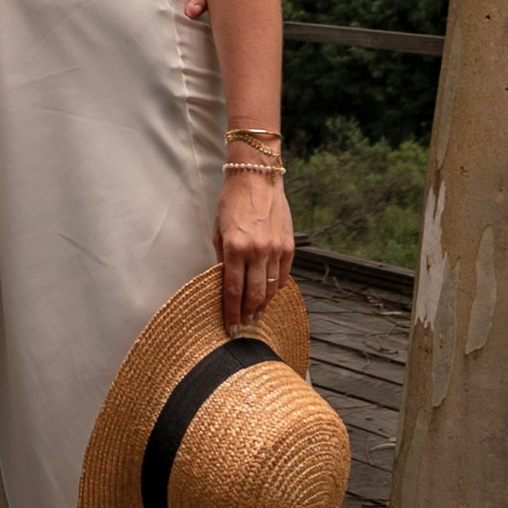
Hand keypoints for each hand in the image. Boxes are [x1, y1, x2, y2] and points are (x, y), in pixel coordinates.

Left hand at [215, 167, 294, 330]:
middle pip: (254, 295)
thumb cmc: (232, 201)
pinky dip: (277, 288)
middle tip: (243, 324)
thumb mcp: (219, 230)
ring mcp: (275, 249)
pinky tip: (270, 293)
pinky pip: (284, 275)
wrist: (257, 178)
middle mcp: (257, 251)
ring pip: (271, 288)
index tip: (230, 329)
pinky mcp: (288, 245)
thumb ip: (222, 258)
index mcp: (234, 248)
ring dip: (263, 305)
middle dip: (248, 314)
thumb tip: (225, 283)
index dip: (231, 314)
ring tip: (256, 313)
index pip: (233, 291)